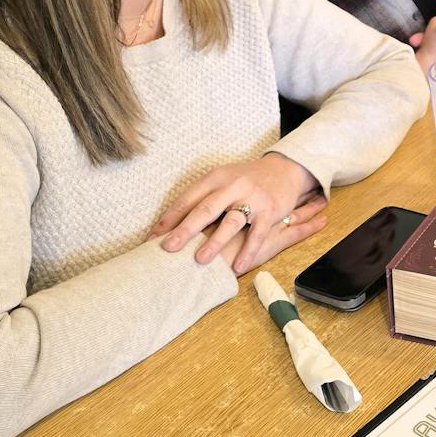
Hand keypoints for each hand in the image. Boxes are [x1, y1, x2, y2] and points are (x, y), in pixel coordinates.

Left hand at [151, 151, 317, 273]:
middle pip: (206, 208)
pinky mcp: (270, 210)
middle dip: (186, 229)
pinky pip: (258, 233)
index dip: (168, 220)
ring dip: (215, 241)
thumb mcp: (220, 181)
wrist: (284, 170)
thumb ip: (198, 200)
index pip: (187, 199)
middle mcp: (232, 185)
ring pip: (231, 221)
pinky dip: (248, 250)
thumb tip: (166, 228)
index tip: (151, 240)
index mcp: (215, 178)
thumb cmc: (244, 180)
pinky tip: (238, 266)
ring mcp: (252, 197)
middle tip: (169, 248)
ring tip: (200, 259)